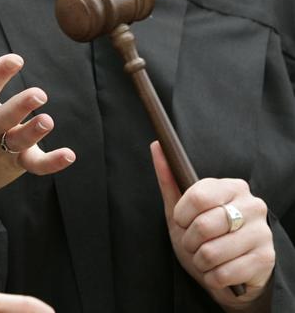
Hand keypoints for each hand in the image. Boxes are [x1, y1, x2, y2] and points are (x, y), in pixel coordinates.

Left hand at [150, 142, 274, 311]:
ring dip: (200, 261)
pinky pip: (223, 273)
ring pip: (211, 252)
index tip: (181, 221)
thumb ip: (169, 179)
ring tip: (206, 258)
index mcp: (232, 187)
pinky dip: (212, 277)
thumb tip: (157, 146)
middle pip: (203, 226)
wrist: (227, 273)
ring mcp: (262, 232)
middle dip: (189, 241)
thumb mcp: (180, 210)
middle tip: (194, 243)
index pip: (198, 196)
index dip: (182, 214)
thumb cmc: (202, 237)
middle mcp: (253, 205)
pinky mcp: (267, 259)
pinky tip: (219, 271)